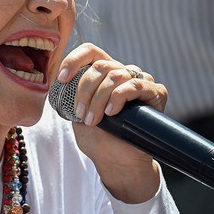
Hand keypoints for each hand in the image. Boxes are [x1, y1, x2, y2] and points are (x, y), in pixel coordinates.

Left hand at [57, 43, 166, 202]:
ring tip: (93, 120)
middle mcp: (123, 72)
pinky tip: (111, 112)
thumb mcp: (77, 113)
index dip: (73, 60)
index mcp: (103, 73)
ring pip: (115, 75)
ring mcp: (140, 81)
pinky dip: (118, 97)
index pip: (90, 51)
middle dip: (85, 90)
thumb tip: (57, 81)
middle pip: (100, 65)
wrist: (118, 162)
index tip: (61, 79)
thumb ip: (69, 95)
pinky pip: (135, 85)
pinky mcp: (156, 93)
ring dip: (98, 99)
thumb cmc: (98, 137)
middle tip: (79, 114)